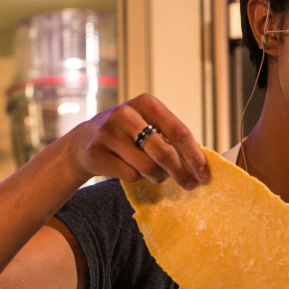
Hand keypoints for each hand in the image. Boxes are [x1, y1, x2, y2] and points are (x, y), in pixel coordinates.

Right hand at [63, 94, 208, 189]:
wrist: (84, 141)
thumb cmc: (128, 135)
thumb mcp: (149, 125)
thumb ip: (172, 139)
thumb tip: (201, 166)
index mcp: (146, 103)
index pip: (178, 131)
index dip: (194, 155)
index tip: (204, 174)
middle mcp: (126, 114)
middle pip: (164, 152)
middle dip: (181, 172)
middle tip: (190, 184)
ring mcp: (108, 133)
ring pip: (147, 167)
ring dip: (158, 176)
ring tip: (157, 174)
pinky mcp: (96, 152)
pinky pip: (130, 175)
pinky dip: (138, 178)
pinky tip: (133, 170)